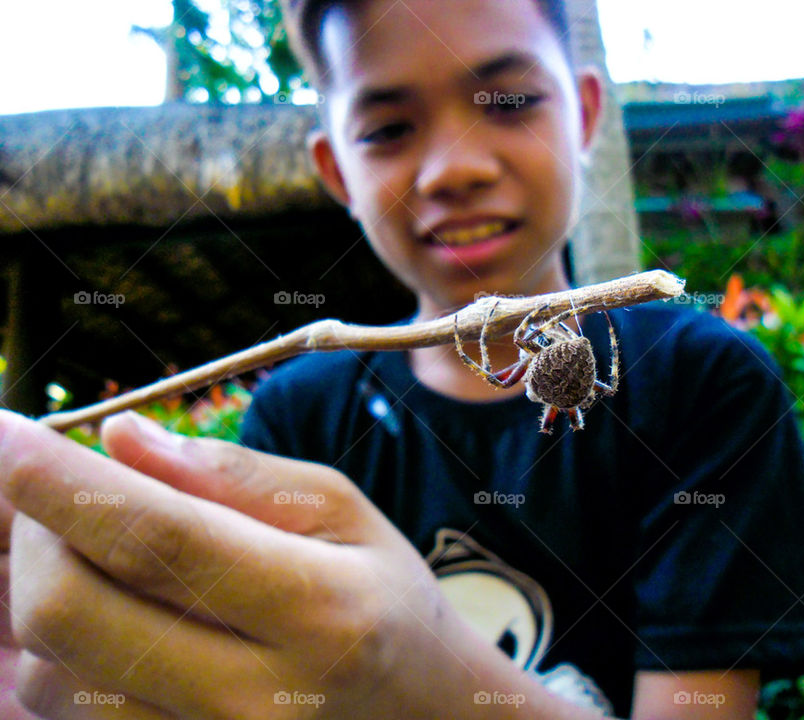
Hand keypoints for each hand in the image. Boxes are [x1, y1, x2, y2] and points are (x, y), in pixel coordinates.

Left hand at [0, 410, 480, 718]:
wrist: (424, 719)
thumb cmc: (386, 601)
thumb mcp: (343, 514)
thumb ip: (235, 474)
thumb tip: (118, 437)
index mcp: (315, 609)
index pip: (157, 535)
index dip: (60, 479)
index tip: (5, 430)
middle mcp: (255, 701)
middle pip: (71, 613)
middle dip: (32, 535)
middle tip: (50, 493)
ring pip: (47, 681)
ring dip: (34, 597)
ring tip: (81, 552)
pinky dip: (47, 660)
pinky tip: (88, 612)